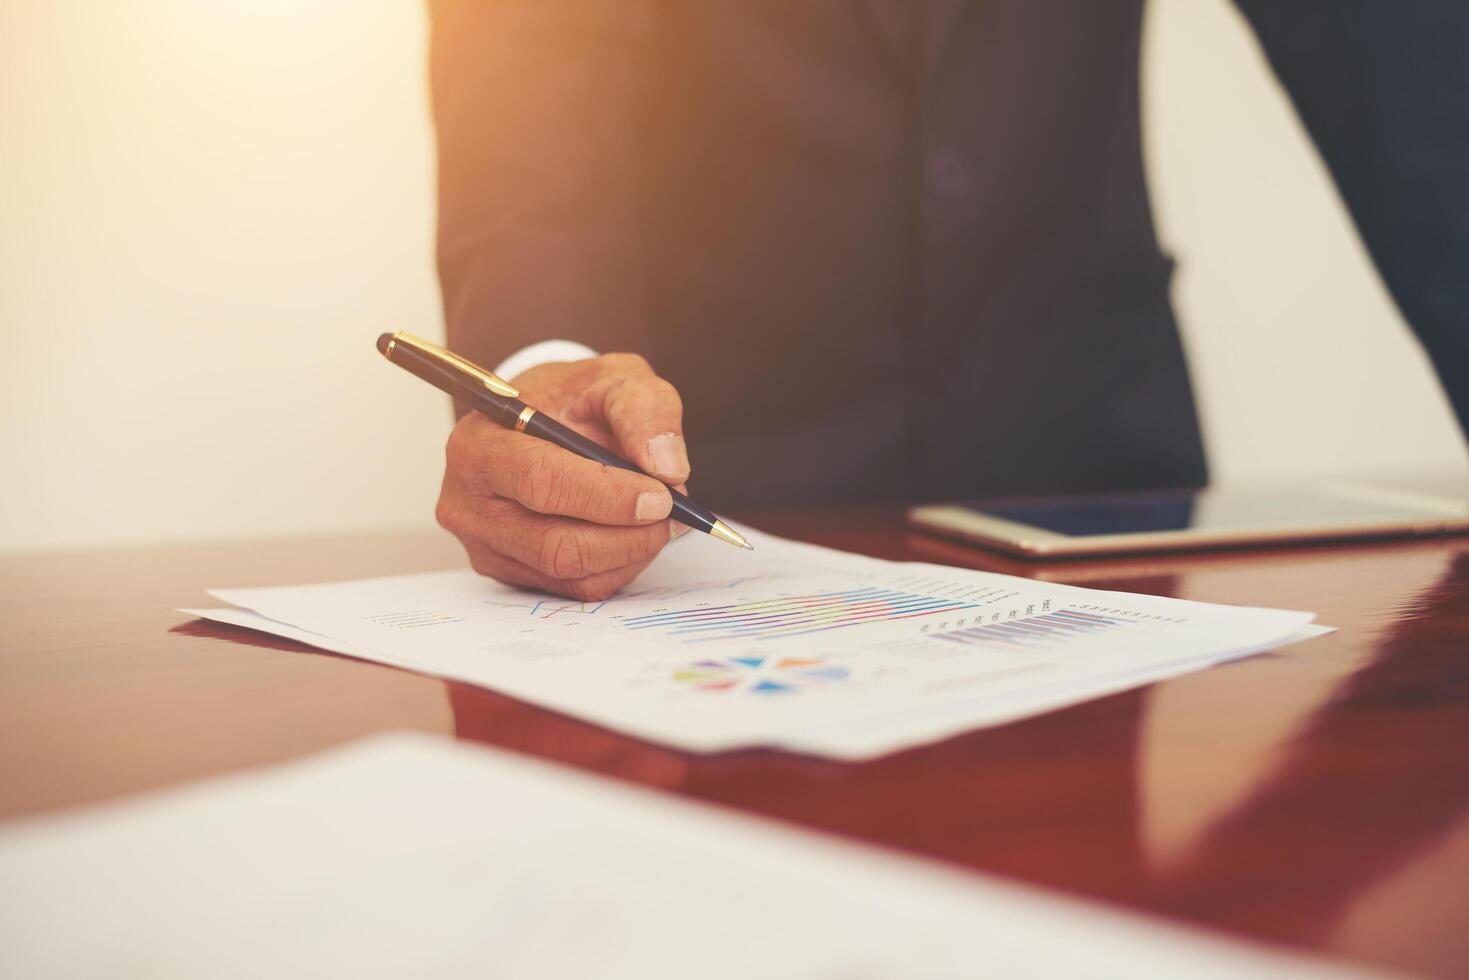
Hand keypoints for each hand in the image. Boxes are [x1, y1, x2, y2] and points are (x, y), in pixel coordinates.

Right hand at [437, 353, 690, 600]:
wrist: (540, 421)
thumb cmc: (572, 400)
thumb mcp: (613, 379)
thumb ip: (644, 409)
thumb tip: (668, 467)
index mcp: (480, 446)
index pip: (542, 482)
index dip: (608, 496)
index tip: (661, 496)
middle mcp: (469, 503)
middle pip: (554, 543)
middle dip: (627, 534)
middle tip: (671, 513)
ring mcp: (484, 545)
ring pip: (569, 572)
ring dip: (629, 552)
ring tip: (659, 520)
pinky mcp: (508, 573)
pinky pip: (573, 588)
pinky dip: (617, 566)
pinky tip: (633, 535)